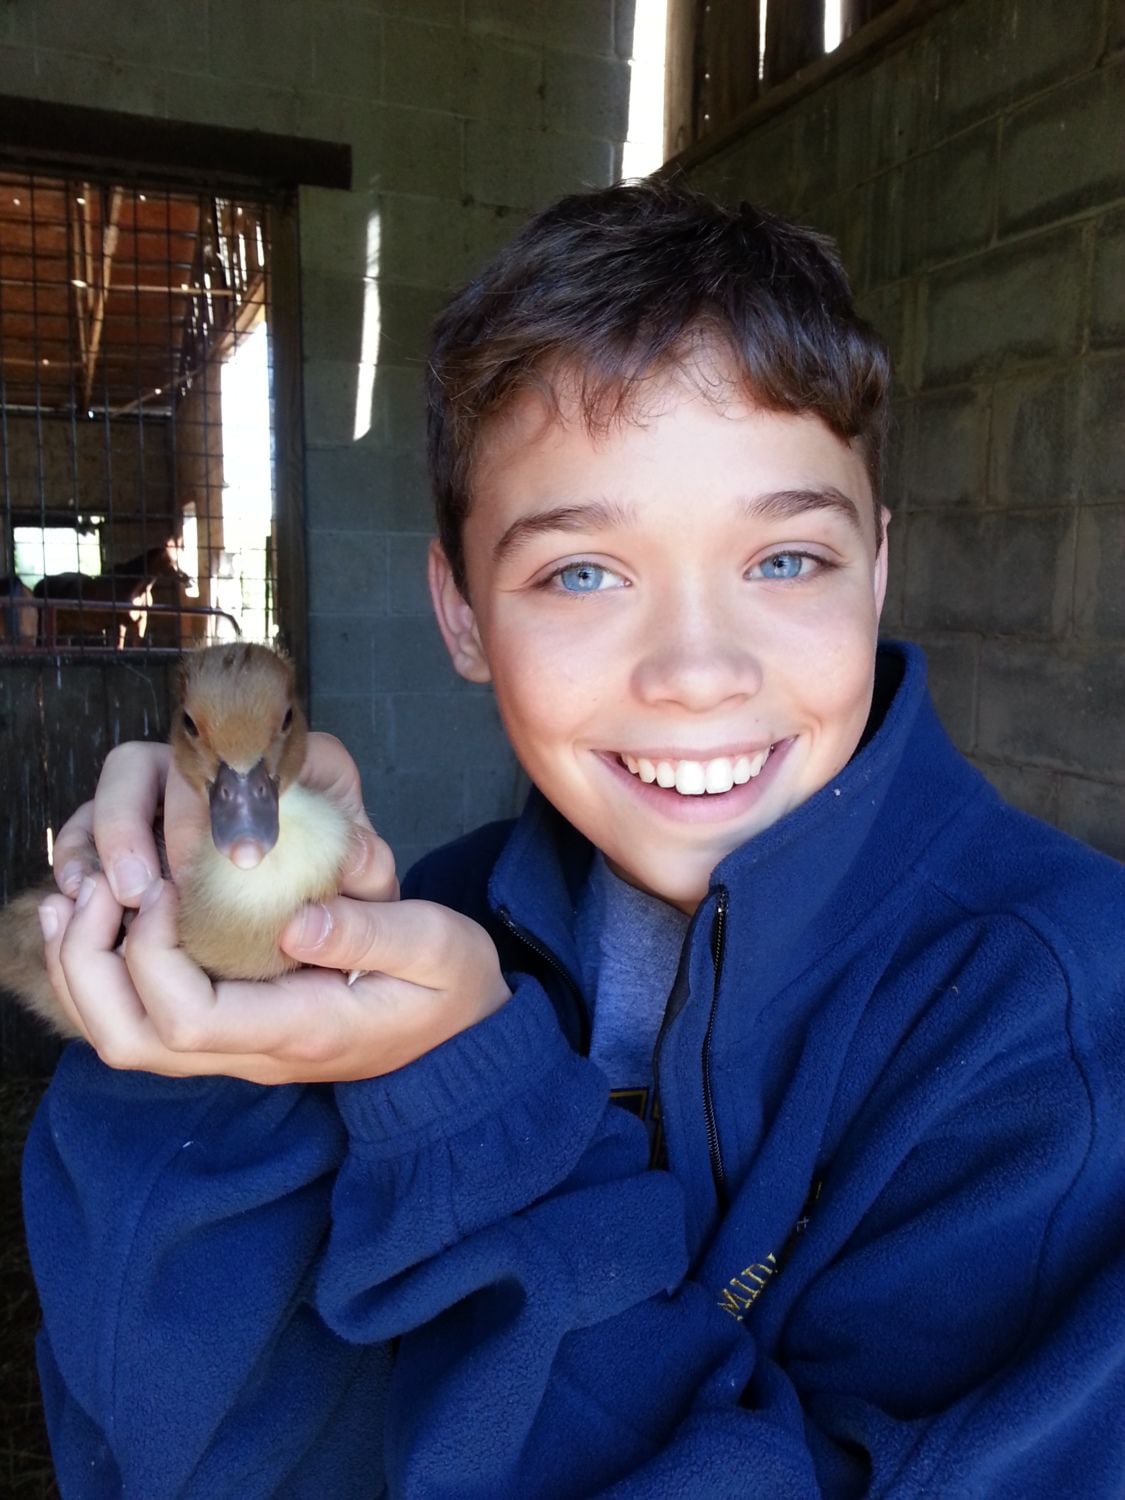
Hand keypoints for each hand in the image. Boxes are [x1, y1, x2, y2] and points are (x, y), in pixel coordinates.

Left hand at [38, 735, 508, 1081]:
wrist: (460, 1042)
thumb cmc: (451, 987)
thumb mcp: (437, 947)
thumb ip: (371, 932)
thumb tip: (293, 919)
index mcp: (300, 1029)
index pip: (188, 1018)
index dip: (155, 952)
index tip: (172, 885)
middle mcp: (253, 1051)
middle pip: (130, 1040)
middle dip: (92, 962)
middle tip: (100, 887)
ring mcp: (235, 1048)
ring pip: (121, 1037)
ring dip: (83, 966)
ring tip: (80, 895)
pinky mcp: (229, 1028)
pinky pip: (139, 1017)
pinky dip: (101, 968)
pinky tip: (98, 912)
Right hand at [50, 734, 394, 903]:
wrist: (326, 926)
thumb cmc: (350, 896)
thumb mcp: (370, 883)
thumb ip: (368, 867)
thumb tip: (356, 855)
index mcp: (294, 758)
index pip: (252, 746)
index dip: (232, 799)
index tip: (235, 862)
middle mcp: (228, 759)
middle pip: (172, 758)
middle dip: (152, 821)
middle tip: (152, 889)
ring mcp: (176, 788)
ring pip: (123, 779)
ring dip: (110, 837)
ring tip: (123, 898)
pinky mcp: (137, 826)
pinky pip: (92, 825)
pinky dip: (82, 856)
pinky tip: (84, 900)